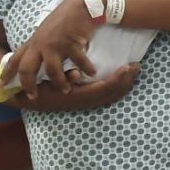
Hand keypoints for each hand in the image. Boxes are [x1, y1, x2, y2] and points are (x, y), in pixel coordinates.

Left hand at [3, 0, 97, 97]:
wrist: (81, 6)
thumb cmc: (64, 19)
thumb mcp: (46, 32)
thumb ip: (40, 45)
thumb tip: (37, 59)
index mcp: (33, 42)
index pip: (15, 59)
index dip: (7, 73)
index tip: (2, 84)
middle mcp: (40, 44)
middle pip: (28, 69)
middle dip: (29, 85)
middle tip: (34, 96)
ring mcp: (55, 45)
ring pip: (52, 71)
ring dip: (60, 83)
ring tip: (66, 90)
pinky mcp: (71, 44)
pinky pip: (79, 62)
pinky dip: (87, 68)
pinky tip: (92, 72)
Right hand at [8, 64, 138, 111]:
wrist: (31, 99)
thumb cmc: (41, 86)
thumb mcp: (50, 81)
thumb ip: (64, 77)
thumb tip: (77, 73)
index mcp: (80, 95)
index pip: (106, 87)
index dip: (119, 77)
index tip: (129, 66)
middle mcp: (87, 101)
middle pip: (114, 92)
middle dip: (128, 79)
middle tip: (138, 66)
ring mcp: (89, 103)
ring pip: (113, 95)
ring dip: (126, 83)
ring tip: (135, 71)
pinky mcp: (88, 101)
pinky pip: (109, 96)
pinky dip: (120, 88)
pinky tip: (126, 80)